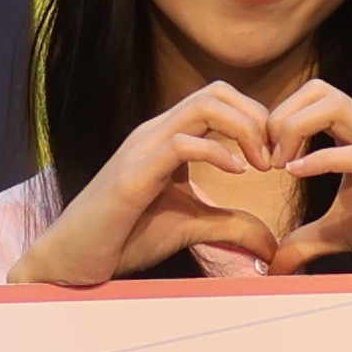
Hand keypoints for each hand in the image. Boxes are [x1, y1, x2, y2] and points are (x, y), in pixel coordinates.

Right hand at [11, 86, 292, 284]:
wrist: (73, 259)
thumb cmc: (125, 238)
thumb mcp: (190, 227)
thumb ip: (230, 225)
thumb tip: (271, 244)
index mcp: (167, 138)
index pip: (219, 100)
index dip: (257, 120)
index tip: (278, 157)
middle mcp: (155, 133)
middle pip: (216, 91)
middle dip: (258, 117)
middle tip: (277, 157)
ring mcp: (142, 149)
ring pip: (204, 105)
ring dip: (245, 129)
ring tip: (263, 164)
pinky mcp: (133, 175)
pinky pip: (184, 144)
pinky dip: (219, 152)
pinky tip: (239, 174)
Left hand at [265, 81, 351, 274]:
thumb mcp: (347, 233)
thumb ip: (309, 240)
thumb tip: (273, 262)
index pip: (315, 96)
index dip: (279, 117)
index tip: (262, 157)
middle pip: (320, 88)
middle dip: (281, 114)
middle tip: (265, 158)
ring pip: (334, 105)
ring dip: (293, 128)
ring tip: (279, 166)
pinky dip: (318, 160)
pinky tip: (296, 176)